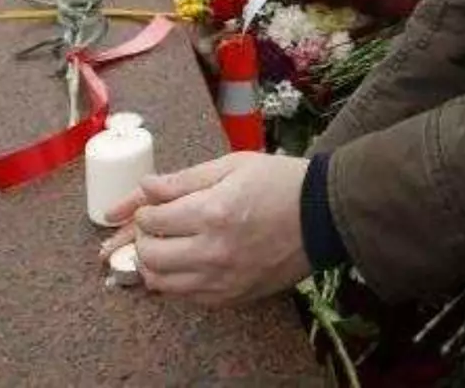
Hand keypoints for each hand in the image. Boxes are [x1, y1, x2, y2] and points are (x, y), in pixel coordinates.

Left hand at [101, 153, 311, 305]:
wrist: (323, 216)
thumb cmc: (279, 183)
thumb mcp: (231, 165)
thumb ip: (183, 180)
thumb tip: (144, 188)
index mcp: (212, 212)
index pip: (151, 221)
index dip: (142, 211)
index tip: (150, 205)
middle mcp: (212, 252)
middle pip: (149, 256)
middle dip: (141, 239)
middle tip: (152, 227)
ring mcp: (222, 280)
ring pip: (161, 284)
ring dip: (152, 265)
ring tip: (162, 248)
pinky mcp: (232, 297)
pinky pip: (185, 298)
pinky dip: (174, 283)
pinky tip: (183, 265)